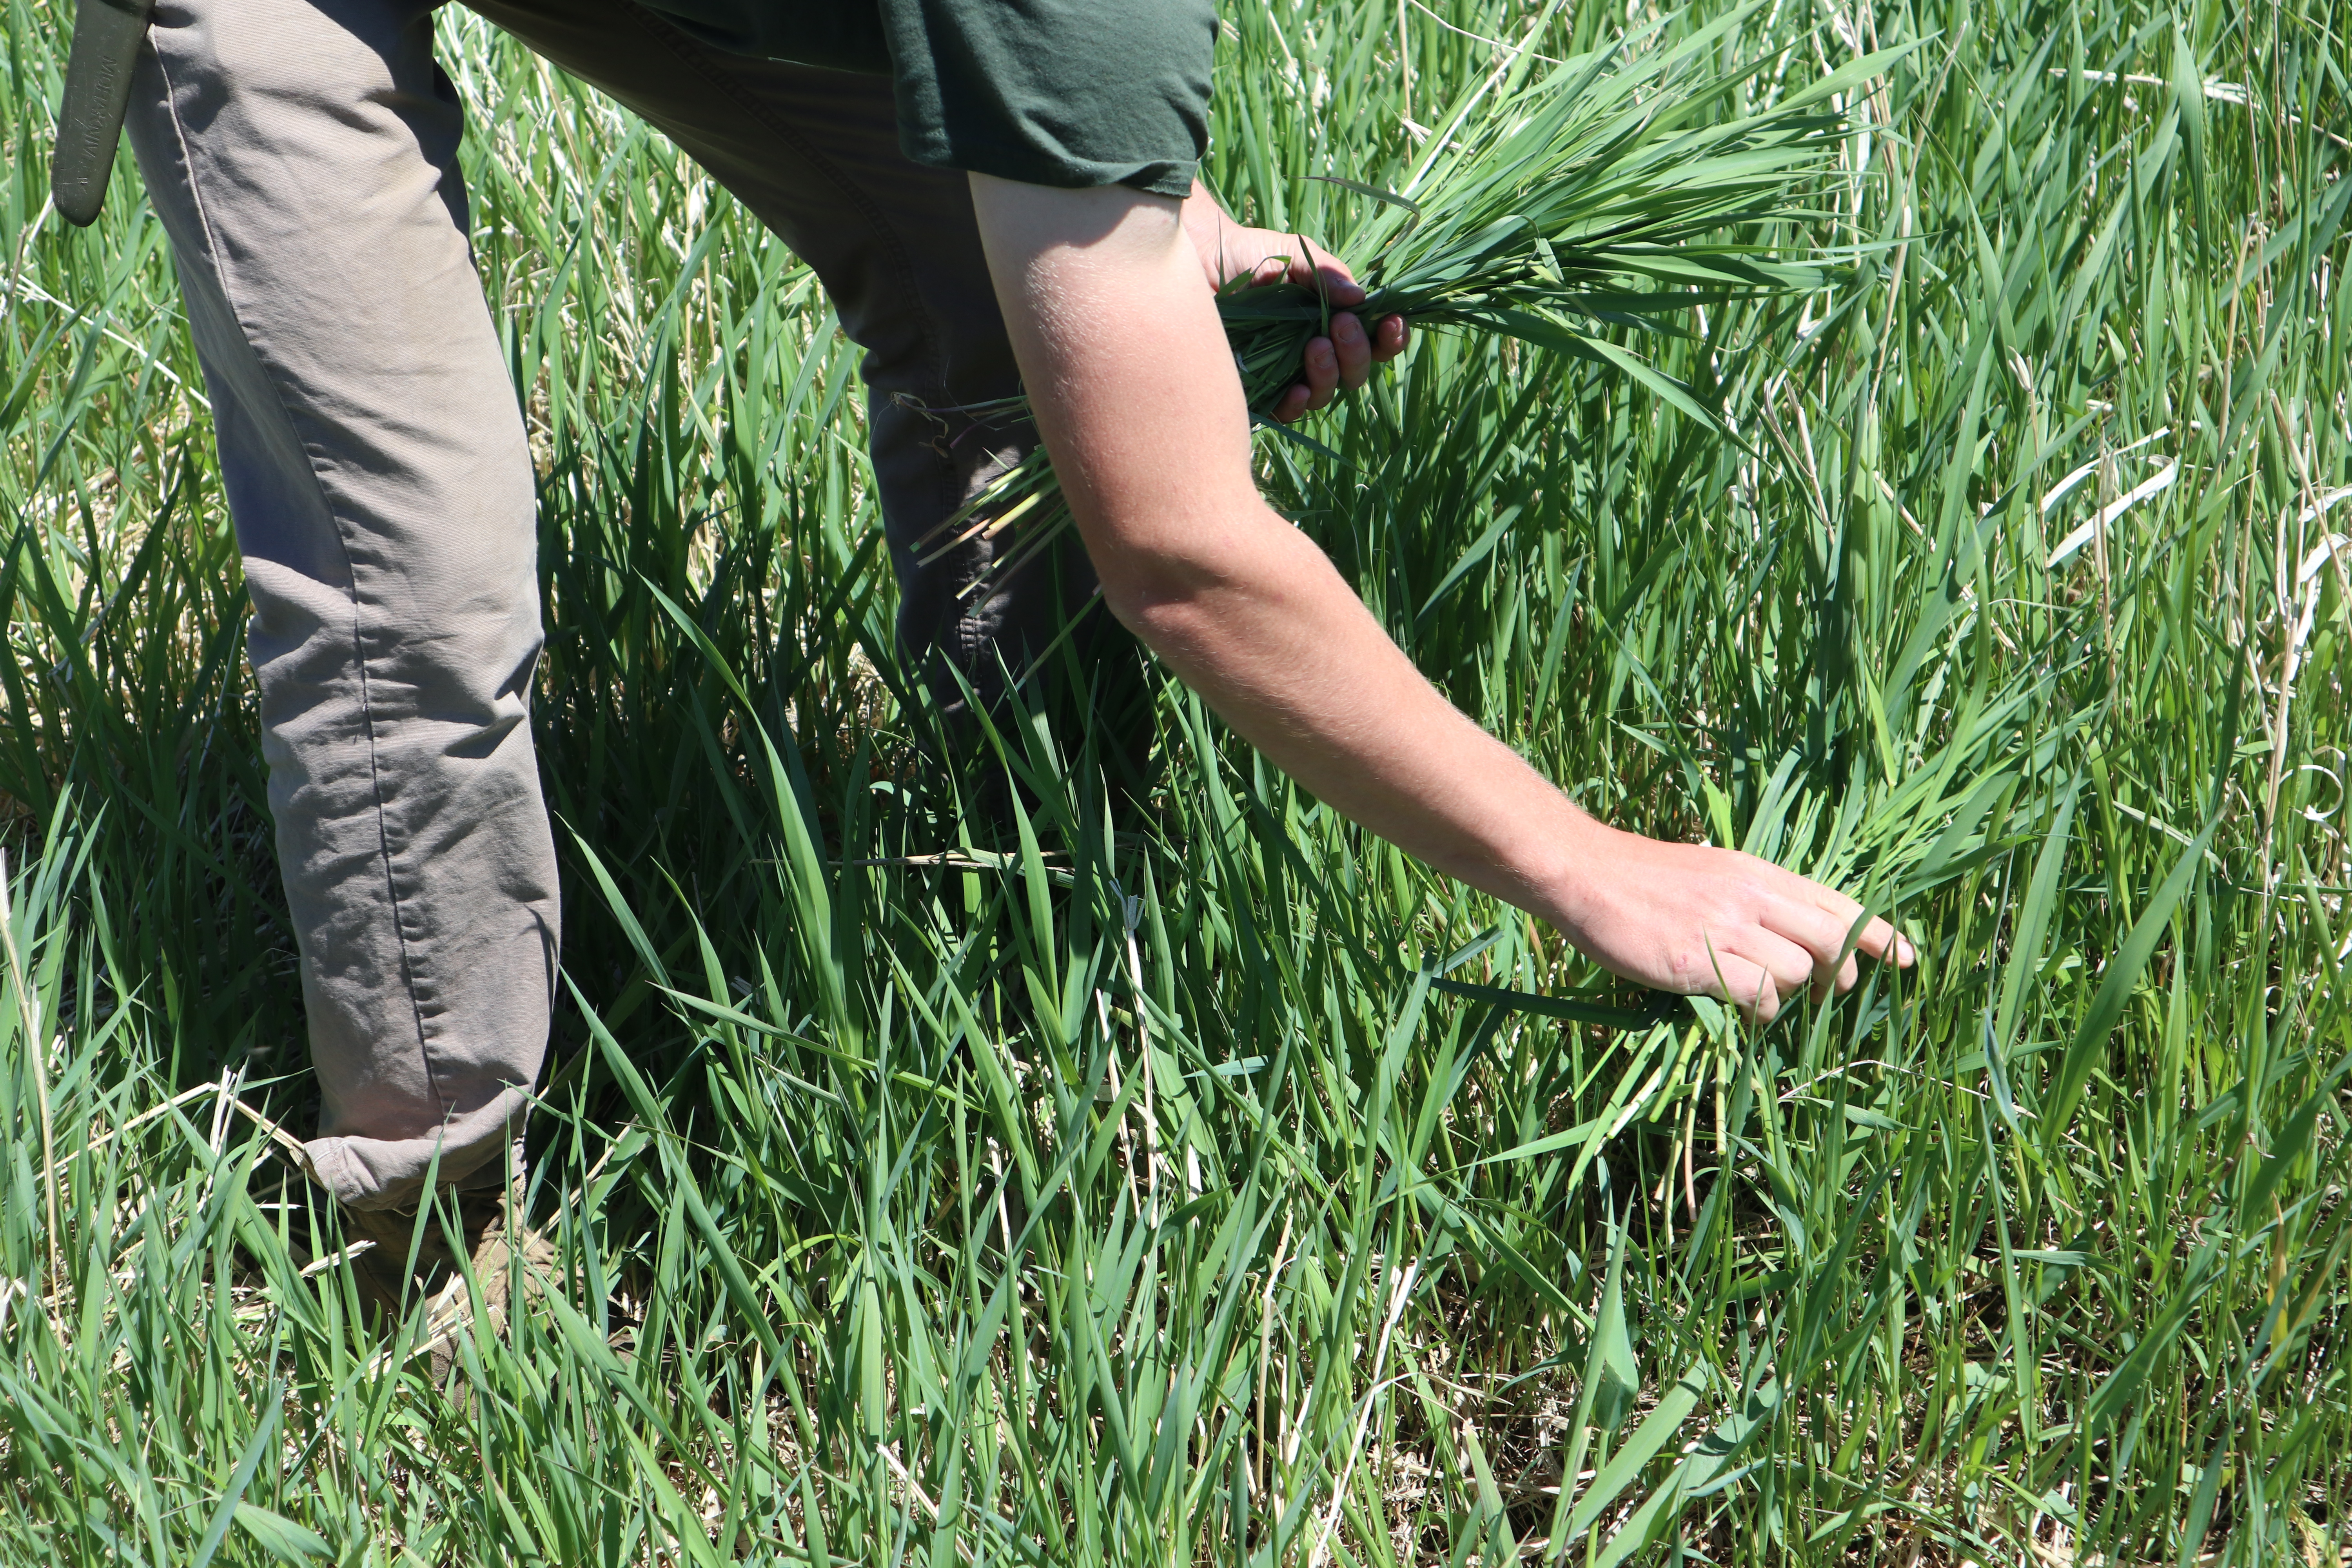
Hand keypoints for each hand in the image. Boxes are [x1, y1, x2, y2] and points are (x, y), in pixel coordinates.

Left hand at [1179, 182, 1408, 422]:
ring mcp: (1285, 372)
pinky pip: (1286, 411)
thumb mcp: (1292, 255)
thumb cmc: (1246, 255)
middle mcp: (1312, 350)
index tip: (1393, 322)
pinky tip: (1296, 390)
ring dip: (1329, 374)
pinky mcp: (1255, 389)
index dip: (1388, 338)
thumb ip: (1326, 274)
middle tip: (1340, 327)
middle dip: (1356, 353)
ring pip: (1325, 393)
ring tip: (1315, 347)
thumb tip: (1360, 298)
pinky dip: (1297, 404)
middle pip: (1354, 373)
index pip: (1371, 340)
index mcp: (1329, 320)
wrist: (1194, 261)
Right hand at [1549, 826, 1915, 1022]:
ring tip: (1764, 998)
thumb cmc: (1643, 878)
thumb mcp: (1712, 872)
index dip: (1878, 933)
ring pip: (1797, 972)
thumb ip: (1754, 898)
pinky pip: (1758, 996)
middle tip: (1827, 993)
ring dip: (1791, 994)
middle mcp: (1751, 896)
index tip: (1907, 958)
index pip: (1837, 901)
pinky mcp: (1697, 961)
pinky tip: (1742, 1010)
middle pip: (1832, 939)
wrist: (1585, 873)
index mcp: (1758, 872)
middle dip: (1842, 974)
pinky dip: (1762, 1011)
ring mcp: (1725, 928)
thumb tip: (1790, 937)